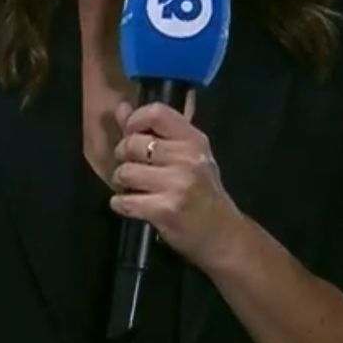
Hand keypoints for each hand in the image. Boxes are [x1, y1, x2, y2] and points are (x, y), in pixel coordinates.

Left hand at [110, 94, 248, 273]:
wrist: (222, 235)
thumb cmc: (203, 193)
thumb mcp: (187, 157)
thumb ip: (153, 132)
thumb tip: (120, 108)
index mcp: (194, 140)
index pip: (156, 112)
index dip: (135, 121)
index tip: (132, 135)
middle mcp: (188, 157)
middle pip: (133, 144)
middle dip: (123, 158)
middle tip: (132, 169)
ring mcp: (178, 184)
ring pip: (125, 172)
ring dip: (121, 184)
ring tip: (134, 189)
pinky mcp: (165, 210)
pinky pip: (124, 201)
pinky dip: (121, 205)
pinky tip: (133, 206)